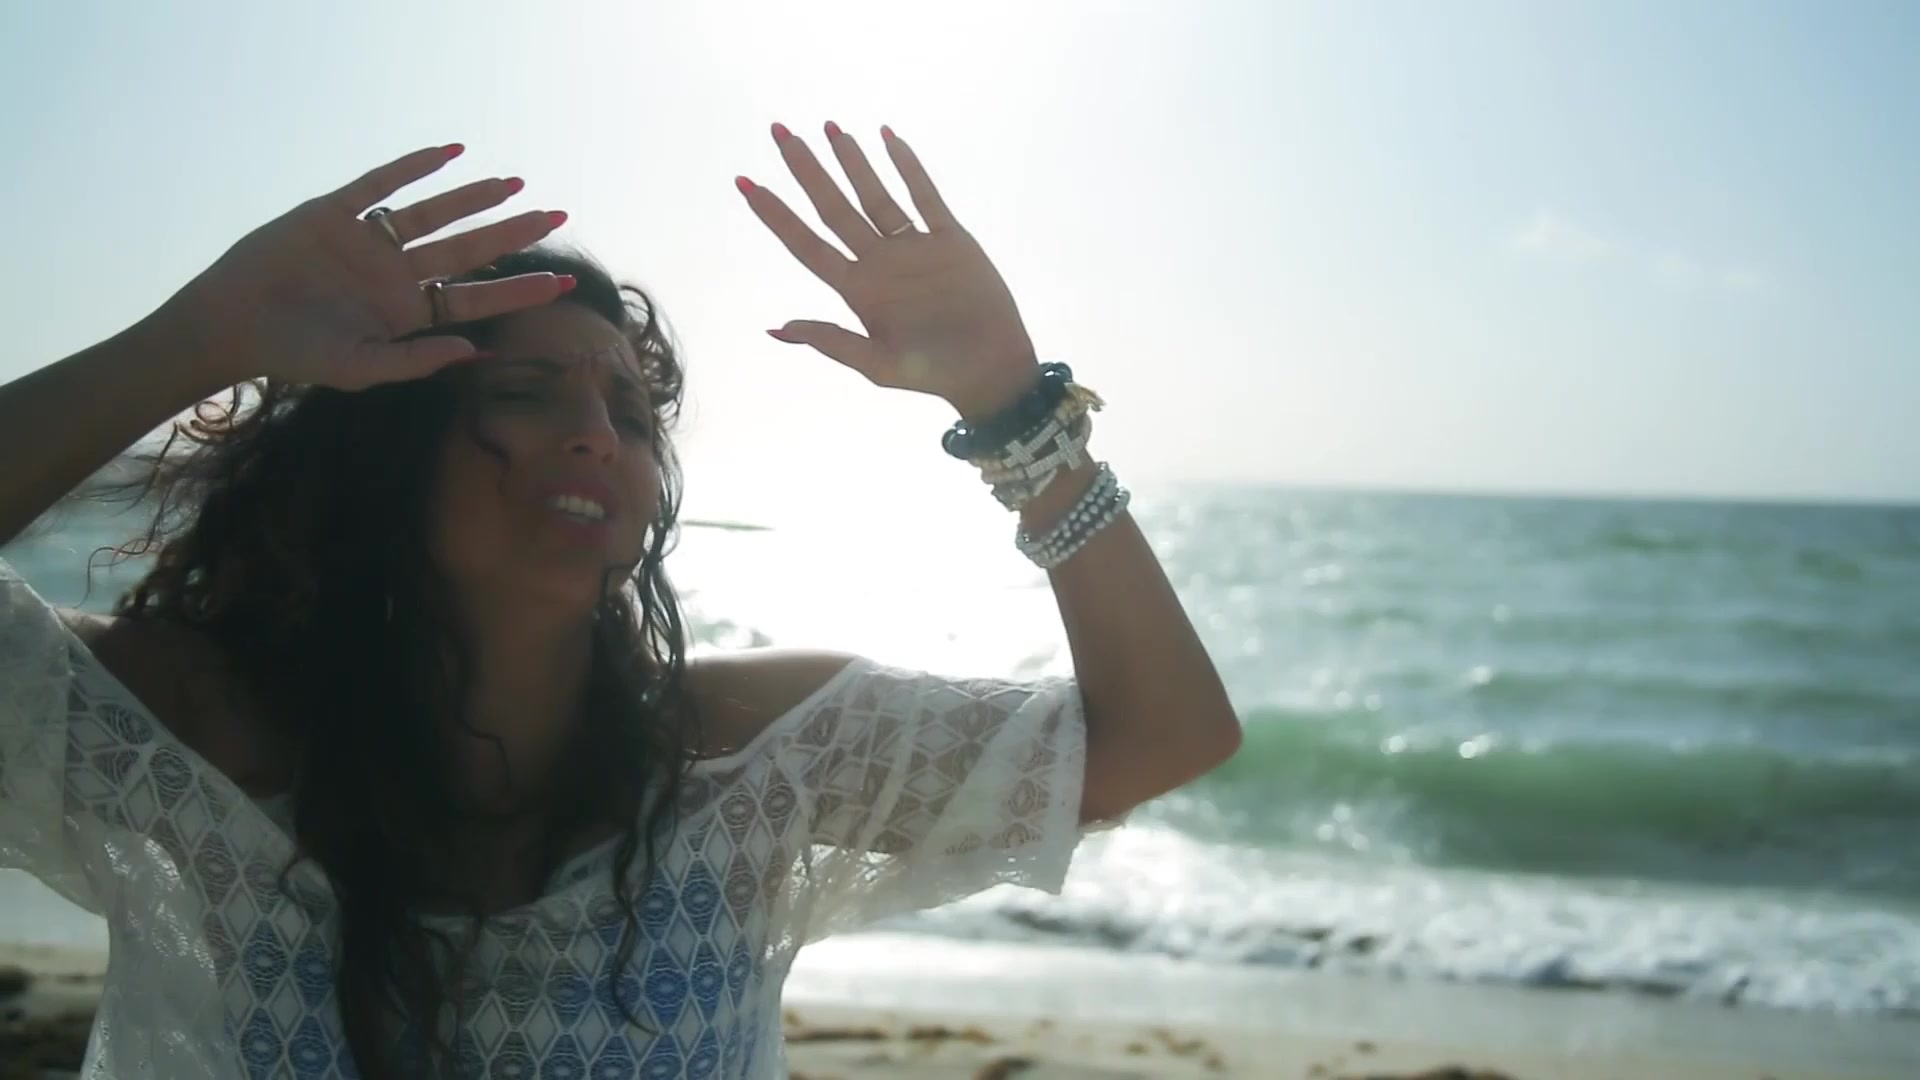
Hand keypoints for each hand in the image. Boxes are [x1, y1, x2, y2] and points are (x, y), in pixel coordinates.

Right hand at [160, 144, 571, 390]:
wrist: (231, 324)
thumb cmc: (294, 355)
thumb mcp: (358, 368)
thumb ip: (415, 361)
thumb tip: (473, 351)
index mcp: (408, 312)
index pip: (476, 298)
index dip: (519, 290)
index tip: (565, 281)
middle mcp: (396, 274)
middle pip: (467, 250)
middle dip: (512, 232)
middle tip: (558, 215)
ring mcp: (368, 242)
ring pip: (433, 214)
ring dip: (473, 197)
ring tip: (515, 183)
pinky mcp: (333, 213)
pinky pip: (380, 184)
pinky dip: (413, 166)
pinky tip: (450, 152)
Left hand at [739, 123, 1040, 419]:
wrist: (990, 369)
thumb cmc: (933, 373)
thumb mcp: (876, 364)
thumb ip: (830, 341)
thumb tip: (776, 329)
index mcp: (857, 289)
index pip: (805, 243)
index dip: (775, 214)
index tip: (745, 183)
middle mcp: (879, 262)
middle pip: (832, 207)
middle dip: (806, 170)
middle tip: (780, 131)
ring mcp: (913, 248)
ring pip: (875, 195)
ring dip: (853, 162)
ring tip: (829, 127)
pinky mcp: (949, 240)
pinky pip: (926, 196)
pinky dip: (909, 167)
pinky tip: (888, 138)